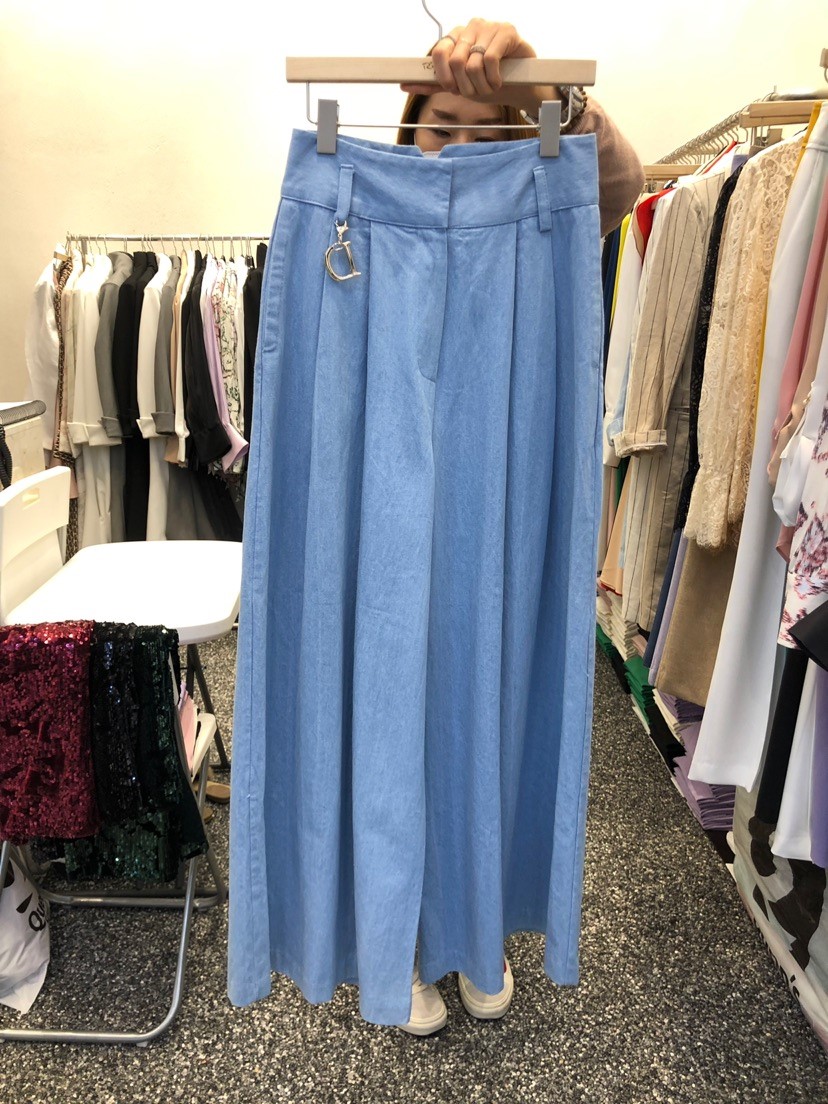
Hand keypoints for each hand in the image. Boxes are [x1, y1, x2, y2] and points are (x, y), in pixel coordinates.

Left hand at [400, 18, 557, 108]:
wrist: (520, 86)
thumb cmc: (489, 82)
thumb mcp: (458, 85)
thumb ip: (434, 83)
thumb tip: (405, 85)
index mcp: (456, 37)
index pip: (438, 52)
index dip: (444, 76)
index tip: (454, 89)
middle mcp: (471, 28)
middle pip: (455, 60)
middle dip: (465, 85)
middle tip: (476, 91)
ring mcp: (489, 27)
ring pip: (473, 63)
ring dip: (481, 85)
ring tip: (489, 87)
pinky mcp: (507, 31)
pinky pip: (490, 58)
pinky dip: (493, 78)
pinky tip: (499, 81)